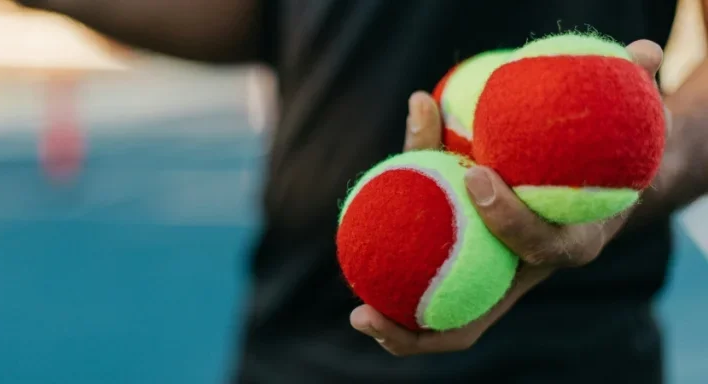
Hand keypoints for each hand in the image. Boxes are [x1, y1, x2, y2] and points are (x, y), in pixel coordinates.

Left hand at [351, 40, 666, 355]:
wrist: (599, 192)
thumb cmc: (600, 157)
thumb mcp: (618, 125)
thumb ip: (632, 86)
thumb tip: (643, 50)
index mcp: (570, 243)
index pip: (545, 247)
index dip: (514, 220)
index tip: (478, 176)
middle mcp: (524, 275)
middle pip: (472, 323)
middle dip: (418, 330)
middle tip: (366, 314)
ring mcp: (493, 282)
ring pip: (443, 321)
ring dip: (397, 326)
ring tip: (355, 313)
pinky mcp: (470, 274)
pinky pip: (429, 289)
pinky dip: (397, 286)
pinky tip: (358, 259)